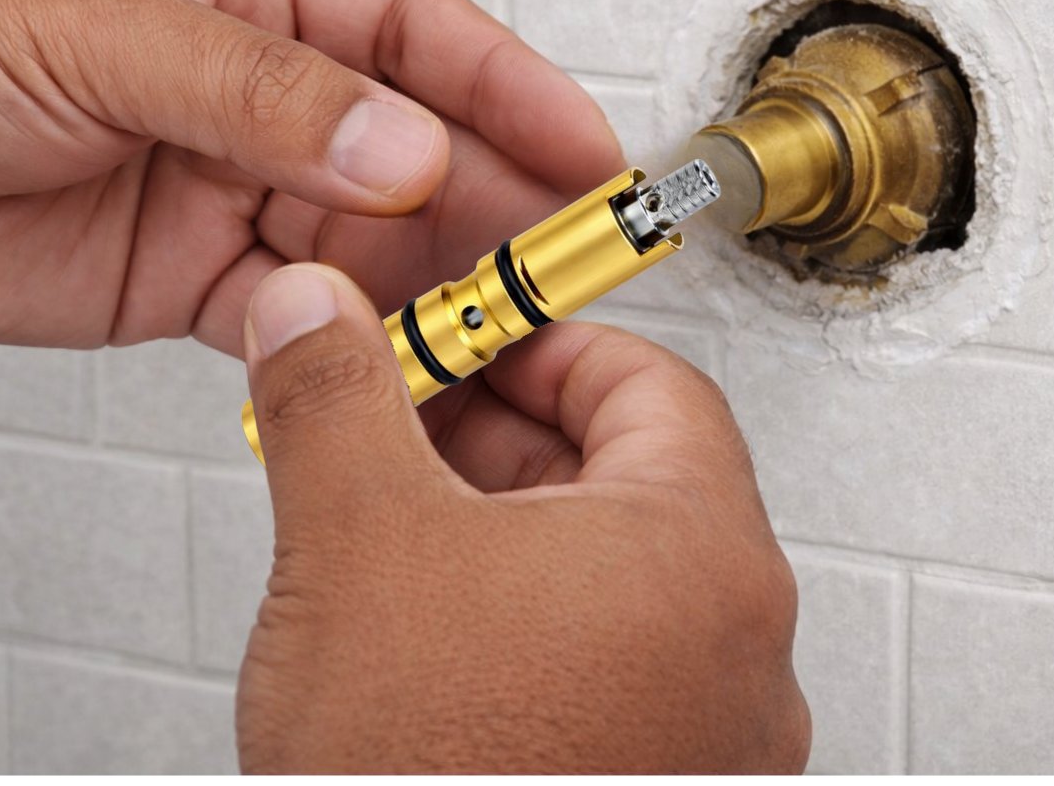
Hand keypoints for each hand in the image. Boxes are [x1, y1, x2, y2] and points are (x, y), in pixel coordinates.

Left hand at [0, 0, 621, 351]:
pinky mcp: (185, 277)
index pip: (414, 33)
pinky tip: (389, 362)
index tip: (583, 152)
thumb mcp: (99, 25)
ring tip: (493, 327)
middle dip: (493, 204)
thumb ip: (261, 93)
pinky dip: (346, 345)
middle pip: (411, 146)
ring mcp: (222, 185)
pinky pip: (296, 312)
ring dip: (433, 284)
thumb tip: (401, 145)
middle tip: (562, 265)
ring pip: (366, 240)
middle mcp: (252, 89)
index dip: (511, 90)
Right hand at [236, 264, 811, 772]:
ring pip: (614, 578)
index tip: (471, 337)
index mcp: (702, 553)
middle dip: (505, 437)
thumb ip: (335, 402)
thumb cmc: (441, 785)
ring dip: (509, 532)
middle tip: (410, 426)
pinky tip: (436, 639)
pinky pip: (609, 665)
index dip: (543, 343)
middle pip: (631, 476)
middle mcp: (737, 643)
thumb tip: (315, 315)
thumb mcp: (357, 549)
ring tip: (400, 531)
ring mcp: (712, 729)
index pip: (649, 382)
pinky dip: (529, 623)